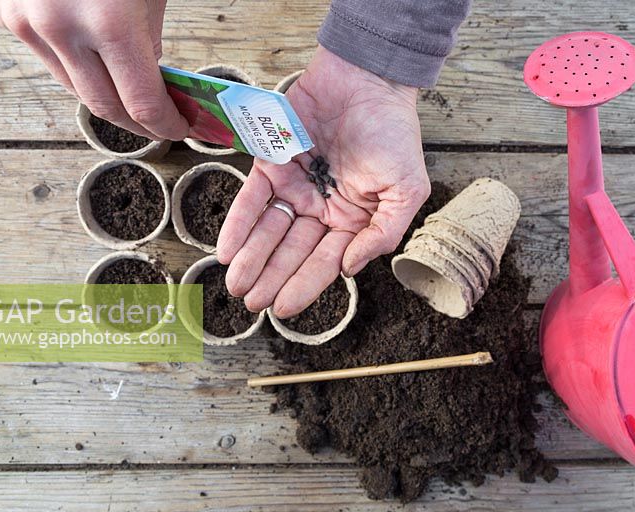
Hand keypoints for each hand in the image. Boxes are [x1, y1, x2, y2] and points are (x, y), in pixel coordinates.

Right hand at [0, 0, 188, 139]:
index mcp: (109, 21)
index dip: (166, 124)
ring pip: (74, 88)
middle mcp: (61, 28)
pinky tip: (100, 63)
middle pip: (106, 108)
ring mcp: (27, 22)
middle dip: (141, 124)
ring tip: (136, 97)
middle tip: (165, 124)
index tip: (182, 127)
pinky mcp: (7, 14)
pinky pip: (50, 58)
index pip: (142, 104)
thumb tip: (155, 84)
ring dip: (109, 99)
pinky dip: (79, 68)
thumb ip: (151, 40)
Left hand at [217, 46, 430, 317]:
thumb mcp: (407, 190)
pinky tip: (228, 248)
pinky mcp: (272, 161)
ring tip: (237, 284)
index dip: (304, 286)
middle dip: (271, 278)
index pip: (324, 261)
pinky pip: (252, 197)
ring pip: (269, 229)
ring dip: (252, 257)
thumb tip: (350, 268)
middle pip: (291, 251)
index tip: (283, 309)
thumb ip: (383, 234)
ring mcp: (295, 185)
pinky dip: (239, 222)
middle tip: (251, 303)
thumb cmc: (394, 132)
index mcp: (351, 220)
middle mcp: (320, 208)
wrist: (368, 80)